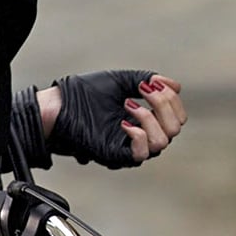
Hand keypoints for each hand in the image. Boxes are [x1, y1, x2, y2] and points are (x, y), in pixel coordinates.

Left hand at [43, 70, 185, 167]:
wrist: (58, 107)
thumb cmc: (83, 96)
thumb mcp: (122, 81)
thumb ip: (149, 79)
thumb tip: (176, 86)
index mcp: (144, 118)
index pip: (176, 117)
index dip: (172, 99)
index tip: (154, 83)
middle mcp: (140, 134)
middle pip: (175, 128)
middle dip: (165, 104)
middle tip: (145, 90)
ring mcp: (129, 146)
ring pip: (162, 142)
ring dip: (151, 118)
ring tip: (129, 104)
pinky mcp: (116, 155)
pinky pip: (141, 154)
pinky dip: (138, 135)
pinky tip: (124, 121)